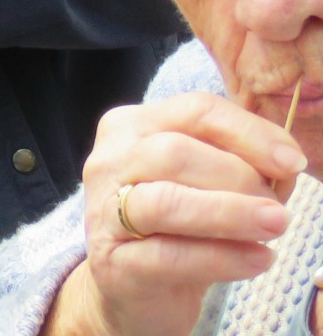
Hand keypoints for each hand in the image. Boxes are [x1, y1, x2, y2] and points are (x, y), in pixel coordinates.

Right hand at [44, 93, 303, 335]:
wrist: (134, 286)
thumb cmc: (178, 226)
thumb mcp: (207, 183)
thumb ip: (243, 165)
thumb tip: (285, 165)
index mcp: (131, 126)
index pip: (195, 110)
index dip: (250, 133)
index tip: (293, 162)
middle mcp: (109, 161)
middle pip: (175, 152)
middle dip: (240, 178)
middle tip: (278, 209)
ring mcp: (104, 212)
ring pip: (166, 203)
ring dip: (231, 214)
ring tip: (275, 226)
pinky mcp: (113, 263)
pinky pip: (170, 257)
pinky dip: (223, 258)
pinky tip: (258, 260)